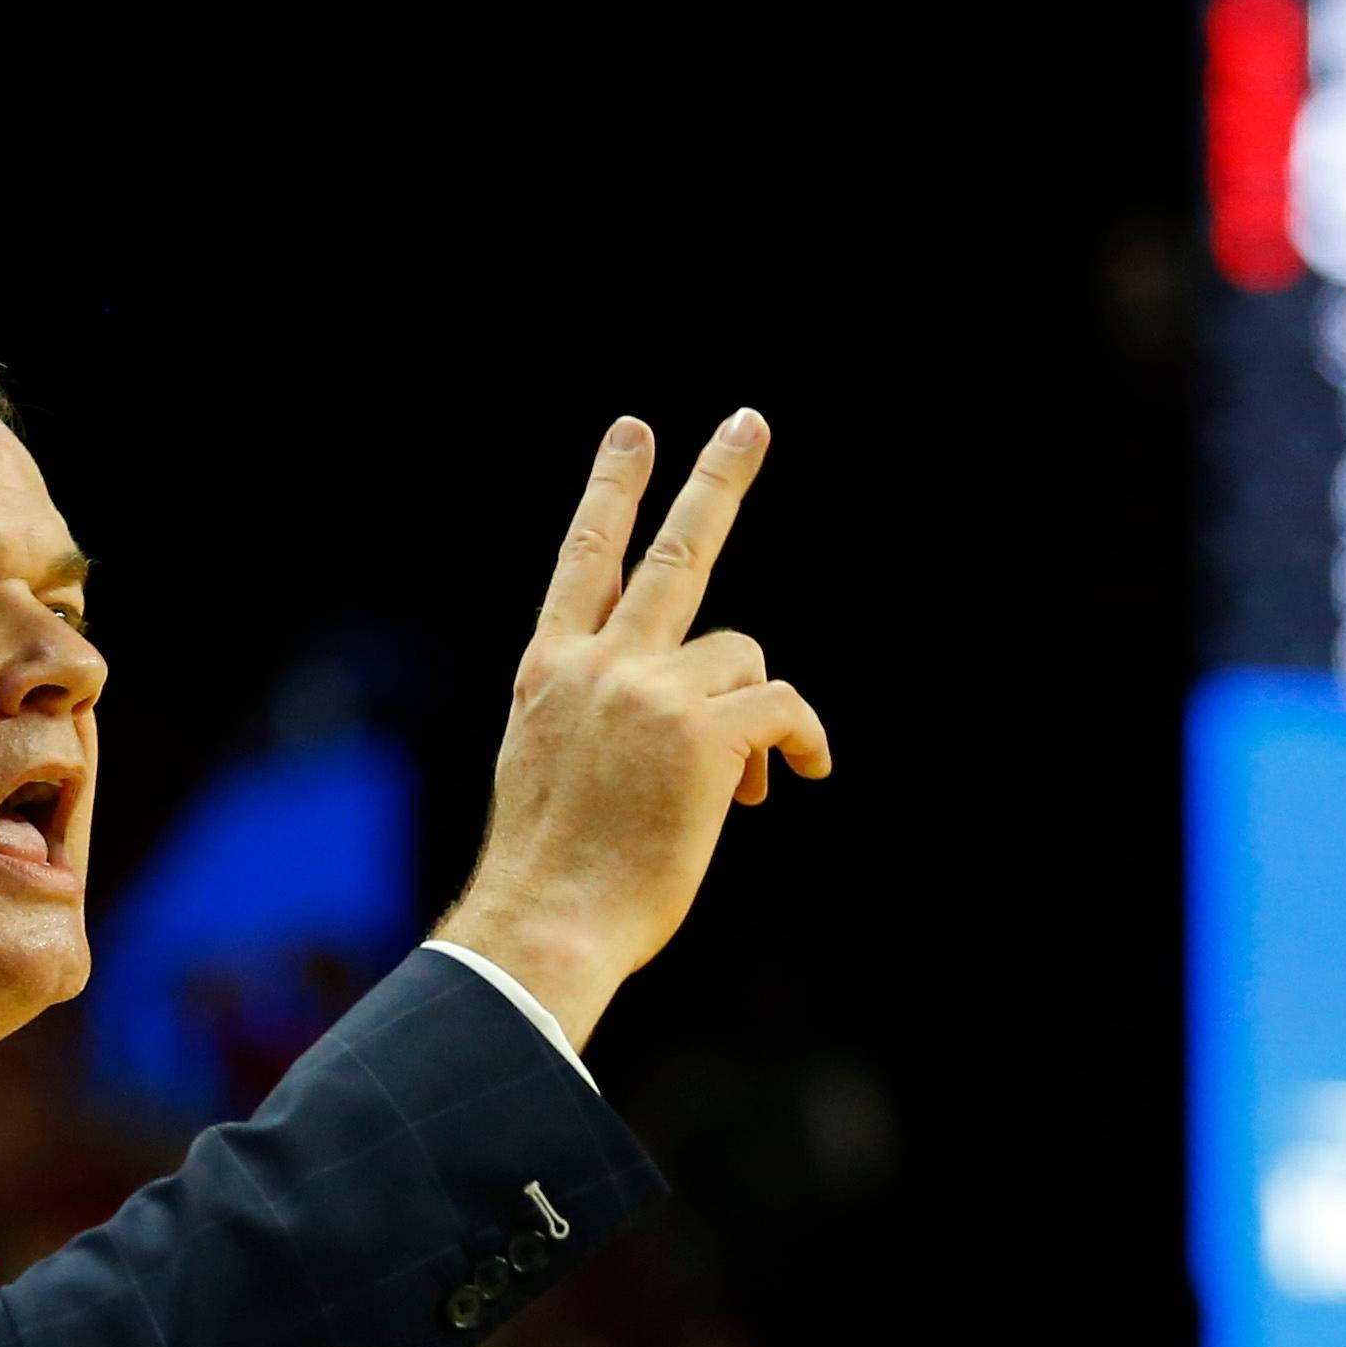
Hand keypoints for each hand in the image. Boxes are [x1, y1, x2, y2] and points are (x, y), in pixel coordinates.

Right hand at [435, 412, 832, 1045]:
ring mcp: (651, 691)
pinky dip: (801, 741)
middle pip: (675, 552)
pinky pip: (783, 709)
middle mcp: (597, 665)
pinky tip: (796, 777)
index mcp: (548, 672)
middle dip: (716, 479)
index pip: (583, 560)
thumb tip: (690, 724)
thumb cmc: (548, 876)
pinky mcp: (703, 732)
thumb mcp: (546, 768)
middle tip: (749, 423)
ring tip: (735, 787)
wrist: (545, 923)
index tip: (633, 434)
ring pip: (742, 657)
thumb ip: (597, 717)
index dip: (612, 491)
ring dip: (752, 714)